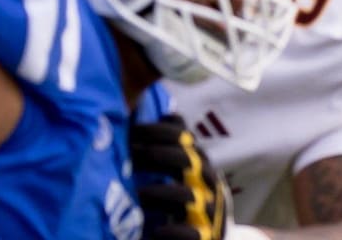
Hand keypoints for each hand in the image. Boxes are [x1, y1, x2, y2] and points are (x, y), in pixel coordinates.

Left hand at [130, 114, 227, 239]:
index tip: (132, 131)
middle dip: (161, 155)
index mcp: (197, 163)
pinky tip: (157, 231)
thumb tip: (164, 113)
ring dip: (162, 192)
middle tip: (132, 155)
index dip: (160, 131)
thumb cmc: (184, 200)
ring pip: (189, 196)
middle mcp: (206, 183)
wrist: (209, 235)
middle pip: (188, 161)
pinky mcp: (205, 237)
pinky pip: (191, 235)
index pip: (183, 138)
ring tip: (139, 195)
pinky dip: (174, 232)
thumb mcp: (182, 170)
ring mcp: (208, 211)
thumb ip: (171, 147)